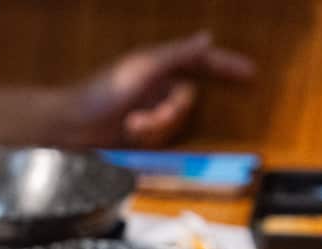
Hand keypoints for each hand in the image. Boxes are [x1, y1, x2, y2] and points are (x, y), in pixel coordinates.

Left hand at [70, 31, 255, 146]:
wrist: (70, 126)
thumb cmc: (102, 92)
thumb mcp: (143, 68)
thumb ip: (177, 54)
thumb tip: (207, 38)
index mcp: (158, 65)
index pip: (201, 61)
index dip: (226, 66)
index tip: (251, 73)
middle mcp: (156, 85)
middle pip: (186, 101)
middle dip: (169, 114)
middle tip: (144, 118)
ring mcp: (147, 108)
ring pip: (173, 123)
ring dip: (153, 128)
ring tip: (130, 126)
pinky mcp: (139, 131)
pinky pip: (158, 138)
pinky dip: (145, 138)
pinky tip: (127, 135)